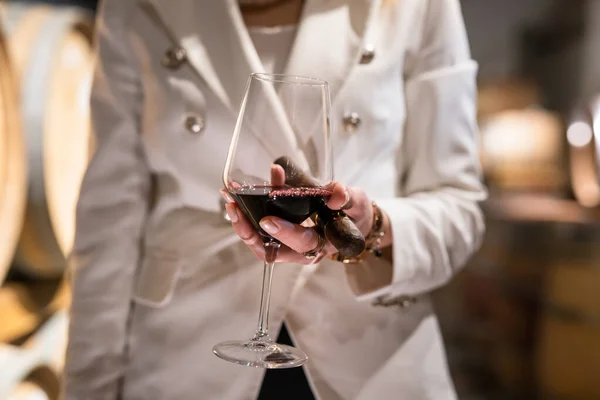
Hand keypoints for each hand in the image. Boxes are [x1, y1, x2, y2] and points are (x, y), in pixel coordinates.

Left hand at [221, 165, 373, 263]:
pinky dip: (247, 210)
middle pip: (270, 249)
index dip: (285, 232)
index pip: (301, 242)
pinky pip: (259, 228)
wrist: (351, 219)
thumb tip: (336, 195)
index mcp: (322, 244)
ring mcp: (287, 243)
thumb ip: (347, 198)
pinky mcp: (278, 232)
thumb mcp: (356, 203)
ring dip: (242, 222)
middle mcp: (300, 249)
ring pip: (259, 242)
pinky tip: (237, 192)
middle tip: (235, 208)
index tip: (268, 220)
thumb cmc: (353, 214)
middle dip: (249, 231)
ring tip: (229, 198)